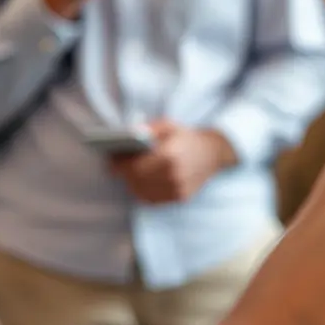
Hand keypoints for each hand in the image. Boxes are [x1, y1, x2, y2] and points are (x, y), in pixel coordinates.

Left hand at [110, 120, 236, 203]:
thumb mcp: (168, 126)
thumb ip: (148, 129)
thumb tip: (127, 135)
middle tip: (116, 168)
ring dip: (132, 183)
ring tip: (127, 175)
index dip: (119, 166)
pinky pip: (154, 199)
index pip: (134, 167)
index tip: (111, 161)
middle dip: (124, 174)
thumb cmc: (187, 137)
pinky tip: (141, 183)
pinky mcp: (181, 197)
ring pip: (143, 192)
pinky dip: (144, 191)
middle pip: (137, 180)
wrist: (214, 152)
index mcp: (169, 155)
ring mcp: (178, 188)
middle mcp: (174, 175)